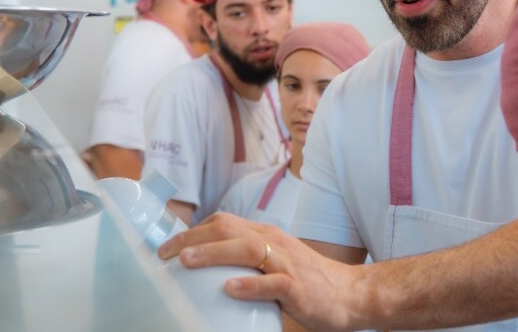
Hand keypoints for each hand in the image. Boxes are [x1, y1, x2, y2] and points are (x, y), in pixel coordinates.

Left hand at [157, 213, 363, 330]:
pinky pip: (273, 283)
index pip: (225, 222)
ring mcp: (287, 264)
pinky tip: (229, 289)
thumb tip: (211, 275)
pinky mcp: (299, 288)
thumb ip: (250, 262)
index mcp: (268, 236)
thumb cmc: (312, 282)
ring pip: (248, 249)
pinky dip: (250, 285)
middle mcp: (275, 243)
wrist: (353, 294)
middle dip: (193, 238)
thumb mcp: (278, 262)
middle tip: (164, 253)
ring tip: (186, 261)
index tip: (166, 246)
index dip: (192, 231)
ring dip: (214, 253)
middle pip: (230, 229)